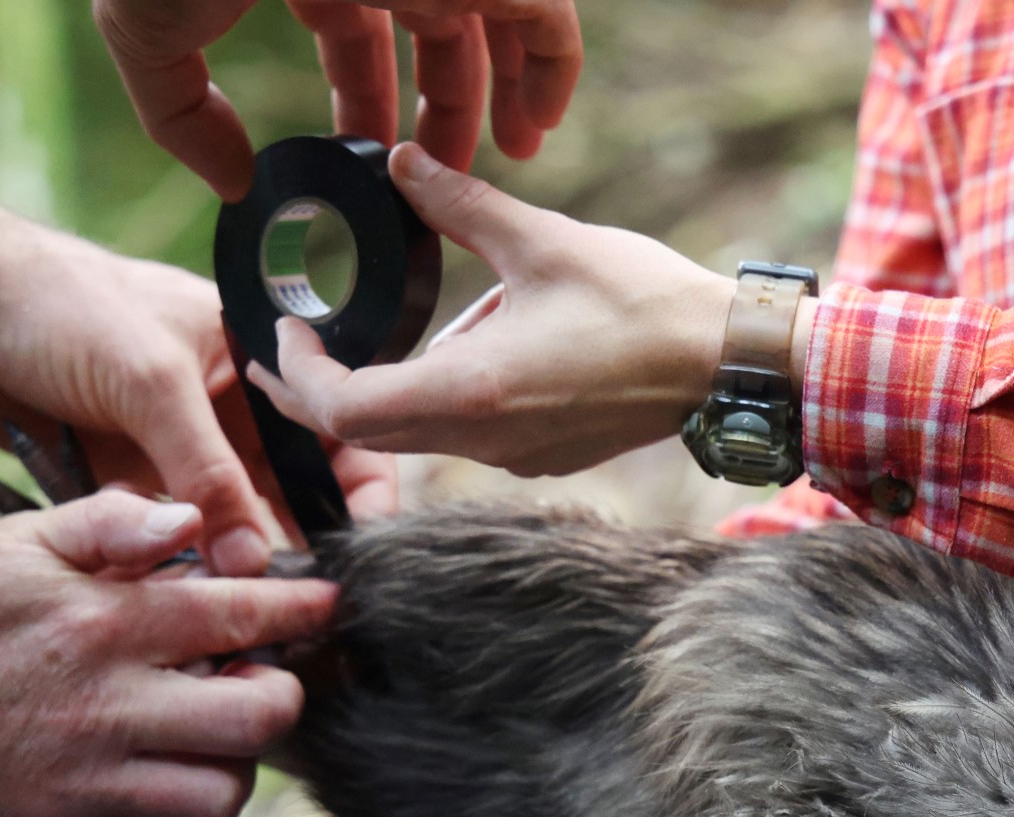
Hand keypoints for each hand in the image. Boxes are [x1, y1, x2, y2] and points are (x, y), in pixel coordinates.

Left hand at [0, 224, 398, 570]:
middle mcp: (232, 406)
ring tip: (250, 607)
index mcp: (260, 358)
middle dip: (299, 541)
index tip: (359, 550)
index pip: (337, 428)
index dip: (358, 489)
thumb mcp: (152, 385)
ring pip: (234, 519)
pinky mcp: (133, 477)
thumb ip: (208, 477)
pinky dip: (182, 560)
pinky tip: (191, 591)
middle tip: (302, 597)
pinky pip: (175, 532)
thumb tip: (254, 564)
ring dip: (239, 560)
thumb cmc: (61, 308)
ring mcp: (181, 444)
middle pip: (292, 487)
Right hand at [0, 491, 337, 816]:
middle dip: (279, 696)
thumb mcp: (18, 541)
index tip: (326, 607)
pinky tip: (163, 784)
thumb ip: (112, 522)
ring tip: (208, 735)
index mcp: (102, 625)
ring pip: (221, 794)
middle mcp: (105, 708)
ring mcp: (85, 783)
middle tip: (259, 680)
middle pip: (257, 719)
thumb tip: (193, 518)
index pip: (240, 617)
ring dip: (233, 764)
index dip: (301, 611)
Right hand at [94, 0, 581, 197]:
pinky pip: (543, 12)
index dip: (368, 103)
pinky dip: (550, 65)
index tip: (378, 168)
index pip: (355, 36)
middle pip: (433, 32)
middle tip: (451, 174)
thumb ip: (180, 112)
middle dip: (446, 105)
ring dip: (510, 87)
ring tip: (516, 151)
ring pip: (497, 19)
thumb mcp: (149, 34)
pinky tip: (538, 123)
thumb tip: (231, 184)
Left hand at [254, 143, 738, 476]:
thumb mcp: (543, 242)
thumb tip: (403, 161)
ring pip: (415, 440)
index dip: (300, 376)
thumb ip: (460, 206)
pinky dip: (434, 404)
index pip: (346, 411)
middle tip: (296, 345)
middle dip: (321, 392)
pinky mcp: (541, 456)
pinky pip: (463, 441)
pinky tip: (454, 355)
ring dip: (381, 396)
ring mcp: (515, 458)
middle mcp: (486, 441)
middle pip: (369, 436)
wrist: (724, 364)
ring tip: (373, 340)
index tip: (289, 331)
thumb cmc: (644, 305)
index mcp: (474, 391)